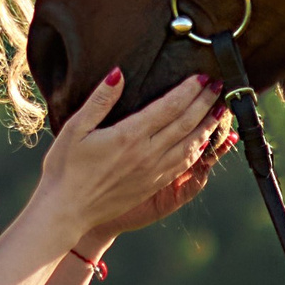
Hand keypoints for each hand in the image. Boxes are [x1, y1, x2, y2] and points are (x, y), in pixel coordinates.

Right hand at [32, 69, 219, 245]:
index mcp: (129, 136)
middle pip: (185, 123)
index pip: (169, 107)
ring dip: (207, 126)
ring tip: (220, 110)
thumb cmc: (65, 168)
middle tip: (219, 85)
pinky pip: (182, 164)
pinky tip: (203, 141)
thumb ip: (100, 100)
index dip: (189, 90)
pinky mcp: (152, 185)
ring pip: (190, 145)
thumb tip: (118, 73)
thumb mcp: (74, 128)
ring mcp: (152, 172)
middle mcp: (147, 154)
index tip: (202, 76)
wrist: (66, 211)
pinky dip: (198, 150)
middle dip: (205, 103)